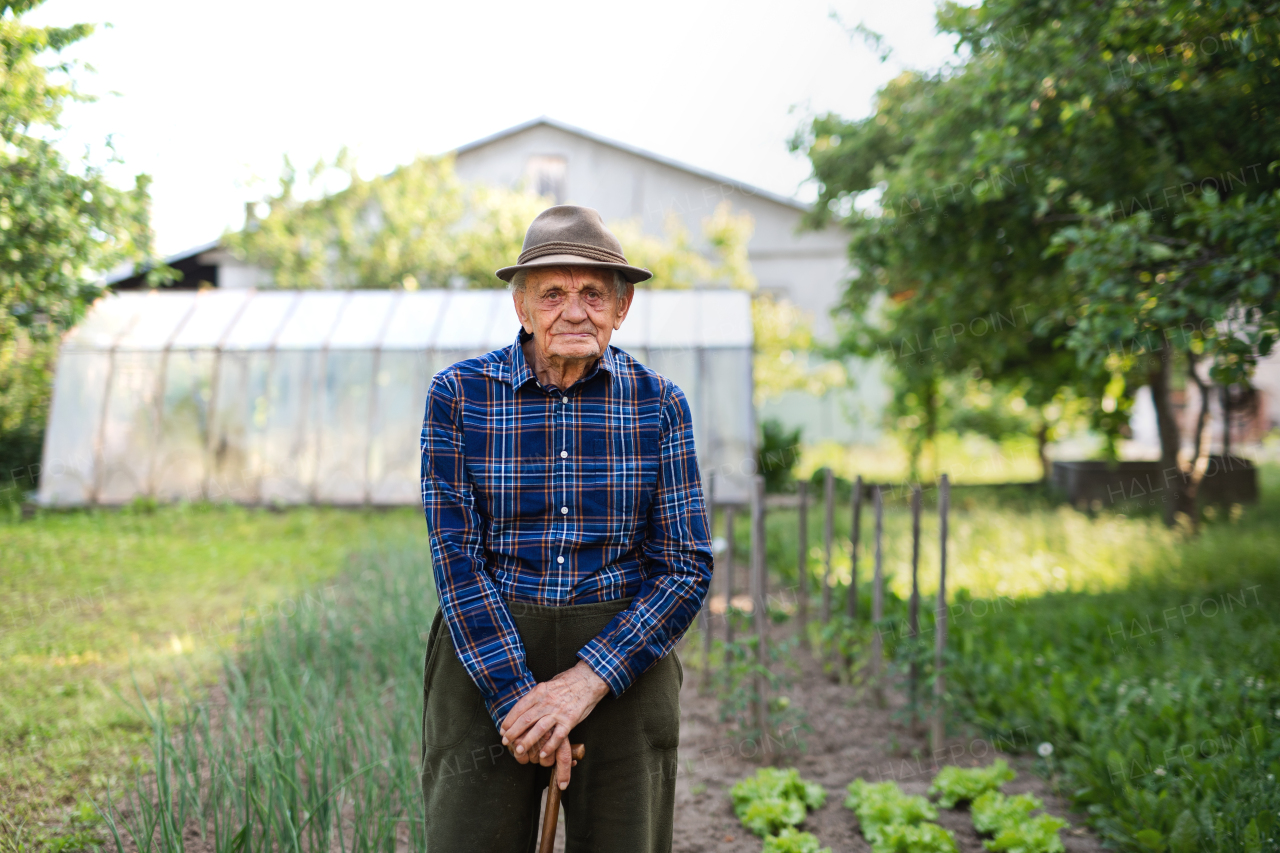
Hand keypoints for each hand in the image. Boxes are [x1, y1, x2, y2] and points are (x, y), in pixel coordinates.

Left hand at [500, 660, 608, 788]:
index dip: (509, 720)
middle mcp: (547, 701)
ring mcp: (558, 711)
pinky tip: (542, 754)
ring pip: (539, 729)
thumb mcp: (548, 684)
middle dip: (513, 732)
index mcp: (540, 691)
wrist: (589, 679)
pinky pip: (557, 736)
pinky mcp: (570, 720)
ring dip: (527, 741)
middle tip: (506, 742)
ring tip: (519, 750)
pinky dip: (549, 746)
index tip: (503, 729)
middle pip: (525, 719)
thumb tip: (523, 707)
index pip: (519, 707)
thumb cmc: (568, 682)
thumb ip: (536, 696)